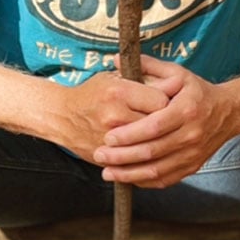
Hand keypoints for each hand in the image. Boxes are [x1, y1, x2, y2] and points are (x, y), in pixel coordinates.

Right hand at [52, 67, 169, 162]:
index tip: (172, 101)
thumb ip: (144, 78)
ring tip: (162, 134)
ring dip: (159, 141)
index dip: (170, 101)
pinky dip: (147, 158)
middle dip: (168, 122)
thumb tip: (177, 83)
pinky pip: (137, 161)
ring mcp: (111, 140)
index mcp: (119, 92)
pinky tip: (151, 151)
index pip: (161, 100)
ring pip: (150, 145)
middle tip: (170, 119)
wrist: (62, 117)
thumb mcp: (115, 77)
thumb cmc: (92, 94)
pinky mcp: (109, 157)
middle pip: (158, 124)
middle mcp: (115, 116)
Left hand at [92, 56, 230, 187]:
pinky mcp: (192, 167)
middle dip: (122, 156)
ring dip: (129, 173)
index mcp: (186, 110)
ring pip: (156, 170)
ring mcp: (192, 154)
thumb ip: (148, 66)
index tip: (108, 137)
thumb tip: (117, 59)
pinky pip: (165, 180)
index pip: (153, 126)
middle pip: (152, 151)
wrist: (228, 113)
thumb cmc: (198, 92)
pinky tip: (127, 177)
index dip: (129, 134)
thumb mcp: (178, 74)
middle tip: (100, 155)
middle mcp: (191, 134)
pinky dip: (144, 181)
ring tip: (107, 171)